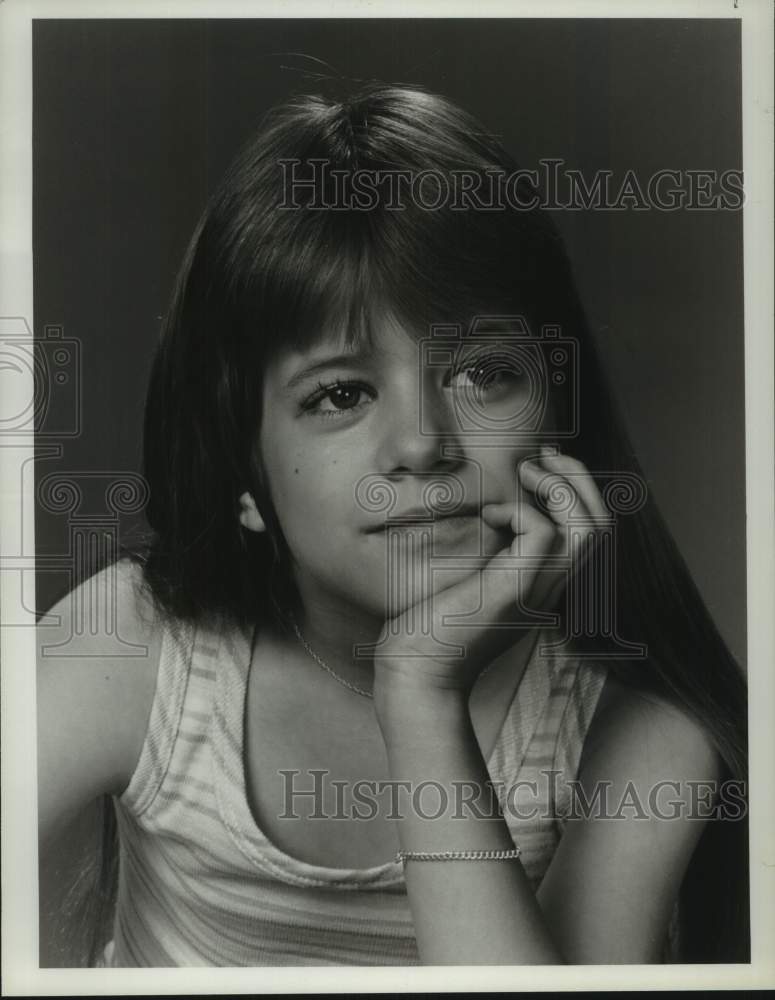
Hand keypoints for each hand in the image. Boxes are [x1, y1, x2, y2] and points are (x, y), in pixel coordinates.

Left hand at [372, 448, 608, 707]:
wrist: (419, 672)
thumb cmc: (437, 628)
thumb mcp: (478, 581)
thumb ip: (499, 553)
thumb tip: (498, 509)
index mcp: (550, 584)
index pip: (596, 531)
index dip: (580, 490)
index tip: (545, 464)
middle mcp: (554, 588)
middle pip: (603, 524)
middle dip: (580, 478)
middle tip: (543, 456)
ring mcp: (538, 591)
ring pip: (591, 529)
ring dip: (563, 488)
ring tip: (527, 471)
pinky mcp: (513, 590)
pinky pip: (543, 536)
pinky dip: (522, 512)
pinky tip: (491, 514)